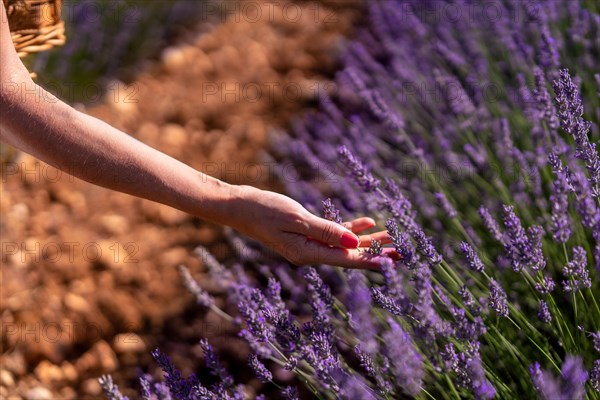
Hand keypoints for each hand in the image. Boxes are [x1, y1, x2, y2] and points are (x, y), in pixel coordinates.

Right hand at [227, 186, 395, 268]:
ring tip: (391, 237)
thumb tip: (353, 244)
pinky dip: (349, 228)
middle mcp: (310, 253)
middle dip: (376, 252)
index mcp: (307, 253)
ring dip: (367, 241)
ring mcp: (307, 243)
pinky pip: (333, 233)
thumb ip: (326, 231)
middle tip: (402, 250)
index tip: (393, 261)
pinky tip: (366, 223)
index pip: (347, 260)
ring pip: (344, 244)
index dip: (372, 260)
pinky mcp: (304, 232)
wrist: (238, 205)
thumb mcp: (296, 218)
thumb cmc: (263, 210)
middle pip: (349, 254)